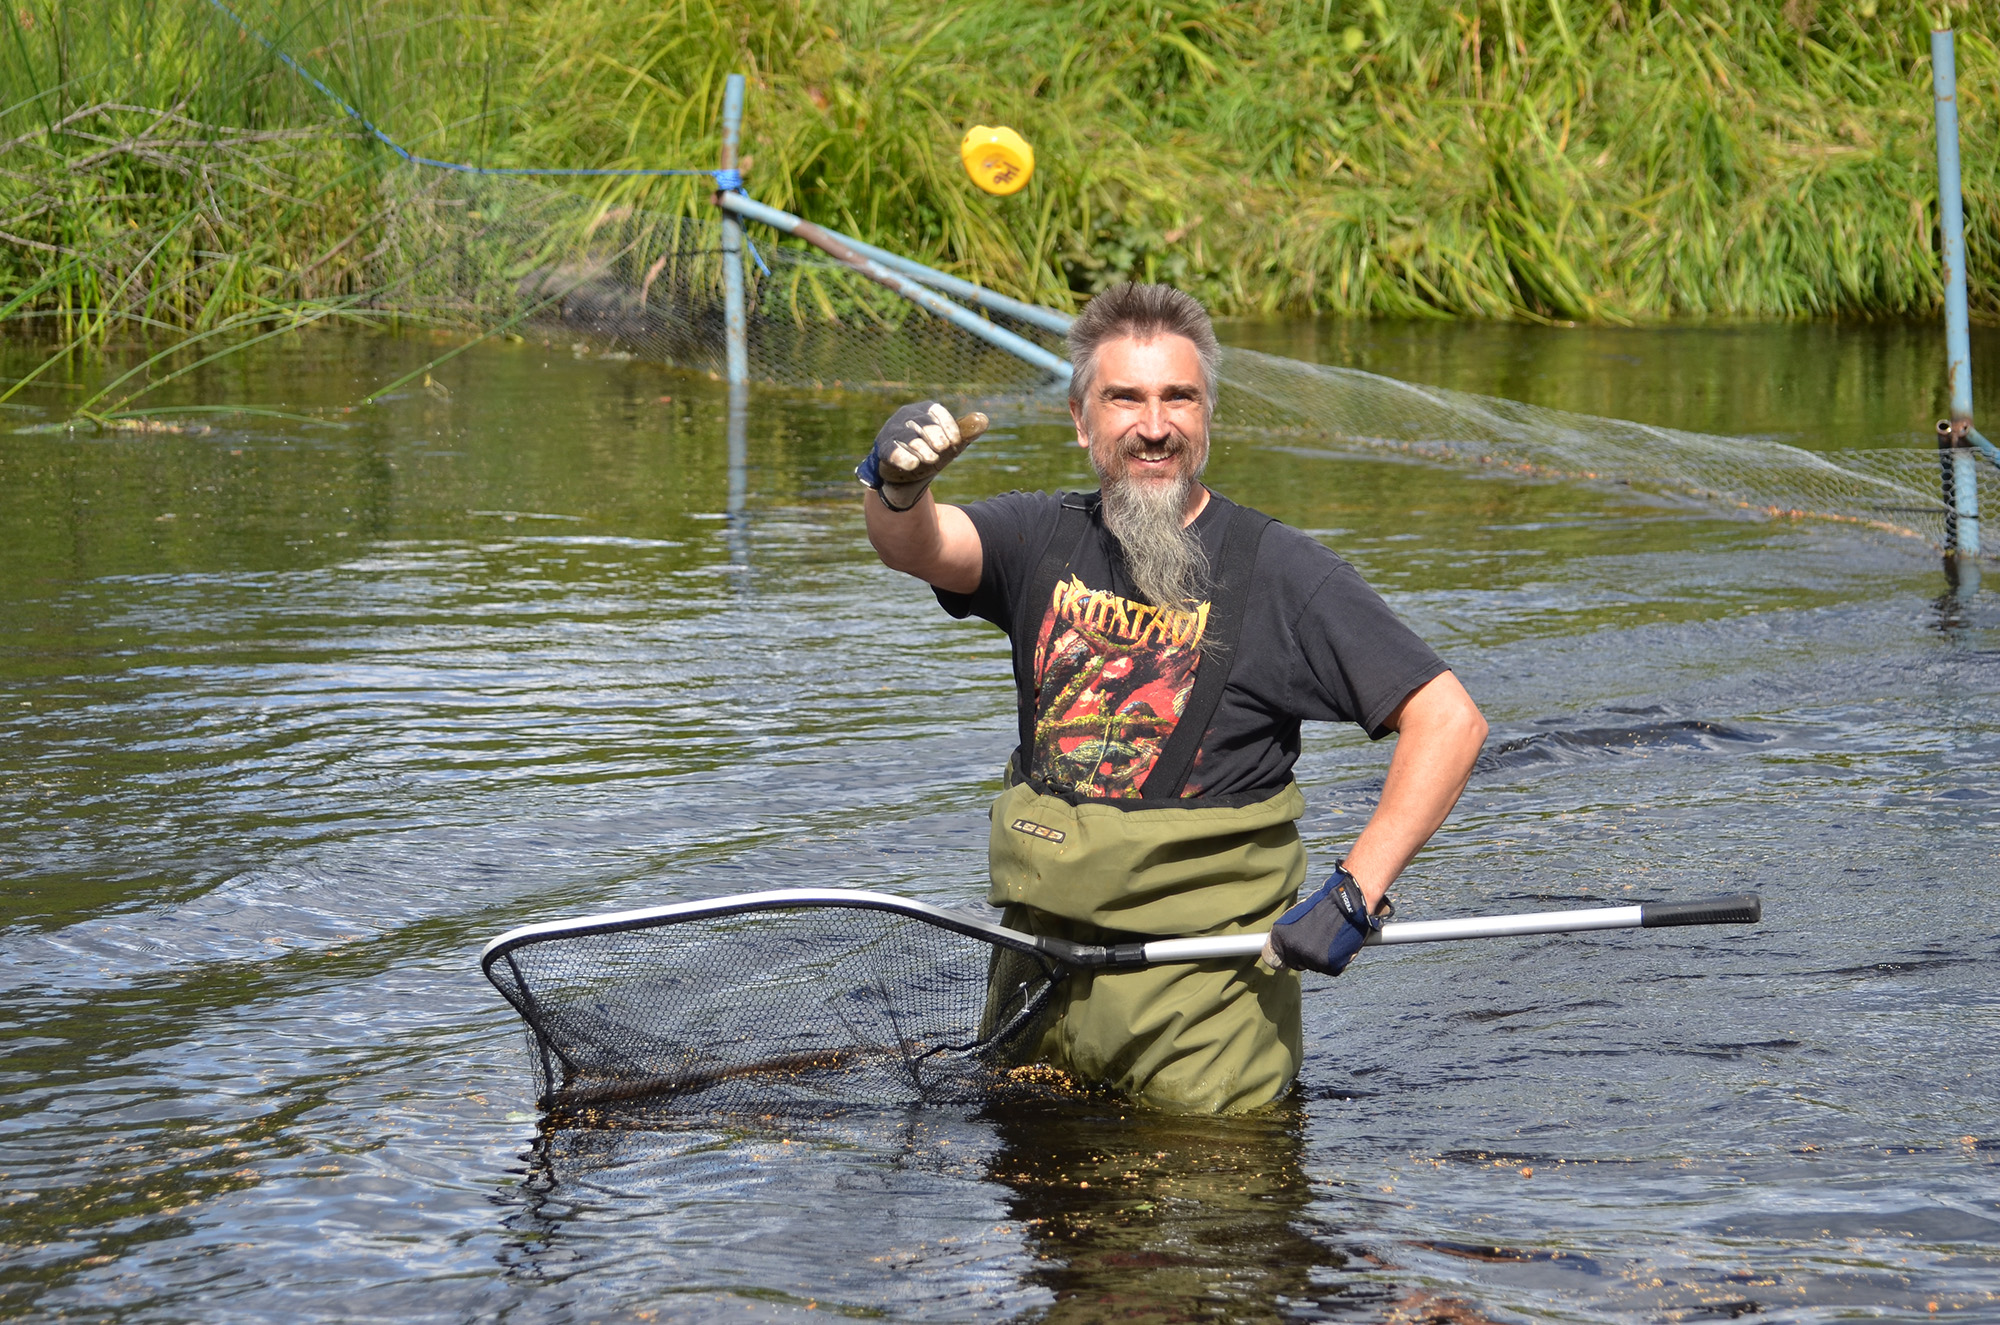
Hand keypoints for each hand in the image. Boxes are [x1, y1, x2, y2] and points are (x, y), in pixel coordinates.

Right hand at [858, 402, 987, 510]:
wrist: (907, 474)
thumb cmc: (931, 451)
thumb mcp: (951, 443)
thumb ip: (967, 432)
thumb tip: (984, 420)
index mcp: (924, 411)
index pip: (935, 411)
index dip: (947, 425)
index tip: (957, 441)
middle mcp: (906, 417)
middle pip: (921, 423)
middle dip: (935, 436)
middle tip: (944, 449)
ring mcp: (893, 432)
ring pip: (907, 437)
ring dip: (921, 449)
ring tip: (932, 459)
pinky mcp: (883, 448)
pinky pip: (891, 450)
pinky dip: (903, 457)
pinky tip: (913, 465)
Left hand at [1261, 864, 1379, 975]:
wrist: (1346, 902)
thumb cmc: (1322, 905)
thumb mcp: (1294, 916)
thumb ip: (1285, 936)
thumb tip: (1278, 954)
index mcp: (1279, 935)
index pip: (1271, 959)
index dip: (1282, 958)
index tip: (1287, 957)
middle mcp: (1292, 948)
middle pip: (1295, 963)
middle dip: (1304, 956)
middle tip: (1317, 938)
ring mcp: (1311, 959)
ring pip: (1314, 966)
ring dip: (1321, 957)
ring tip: (1329, 937)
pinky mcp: (1329, 965)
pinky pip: (1331, 968)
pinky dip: (1336, 959)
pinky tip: (1338, 944)